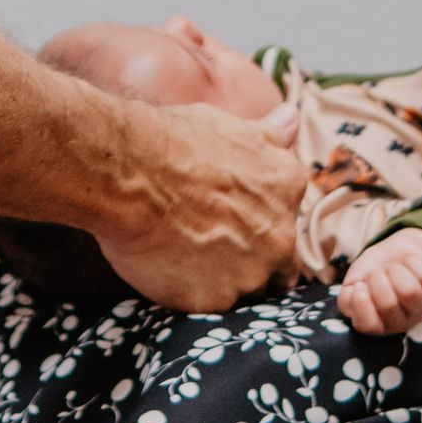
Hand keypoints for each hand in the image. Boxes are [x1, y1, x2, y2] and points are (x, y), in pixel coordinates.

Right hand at [92, 101, 304, 311]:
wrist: (128, 173)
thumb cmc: (174, 141)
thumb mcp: (231, 126)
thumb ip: (271, 134)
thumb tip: (292, 117)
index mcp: (287, 187)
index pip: (289, 220)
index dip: (262, 225)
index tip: (235, 220)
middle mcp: (281, 235)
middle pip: (278, 263)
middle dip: (252, 257)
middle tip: (211, 242)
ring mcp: (250, 272)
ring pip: (247, 289)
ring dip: (228, 278)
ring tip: (189, 256)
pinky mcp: (215, 300)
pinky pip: (212, 305)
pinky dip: (195, 292)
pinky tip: (172, 268)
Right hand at [337, 229, 421, 336]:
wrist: (395, 252)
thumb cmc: (371, 269)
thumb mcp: (356, 277)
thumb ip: (350, 288)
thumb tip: (352, 293)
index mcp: (374, 323)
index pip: (367, 326)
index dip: (361, 305)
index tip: (358, 286)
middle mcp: (398, 322)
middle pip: (388, 304)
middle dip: (376, 278)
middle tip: (375, 272)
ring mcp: (419, 309)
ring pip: (409, 291)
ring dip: (395, 270)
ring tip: (391, 268)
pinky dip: (411, 261)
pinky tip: (407, 264)